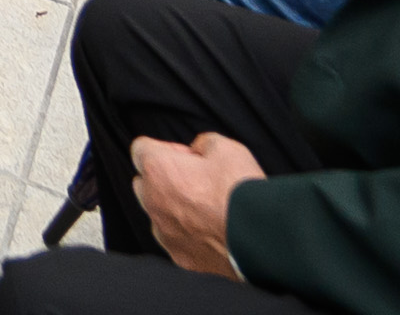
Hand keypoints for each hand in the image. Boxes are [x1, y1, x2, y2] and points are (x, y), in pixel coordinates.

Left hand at [130, 133, 265, 276]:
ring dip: (172, 207)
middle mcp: (152, 202)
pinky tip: (210, 230)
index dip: (166, 148)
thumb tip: (199, 151)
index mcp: (157, 170)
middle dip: (163, 177)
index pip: (141, 148)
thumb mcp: (225, 147)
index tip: (188, 156)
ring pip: (156, 214)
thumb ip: (203, 143)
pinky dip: (186, 233)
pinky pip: (174, 239)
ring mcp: (164, 233)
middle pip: (143, 182)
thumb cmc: (240, 192)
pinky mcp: (179, 256)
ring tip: (205, 208)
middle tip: (196, 180)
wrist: (259, 238)